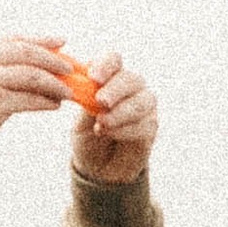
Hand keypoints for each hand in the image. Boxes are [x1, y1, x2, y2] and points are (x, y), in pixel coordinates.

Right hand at [0, 38, 89, 177]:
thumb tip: (30, 68)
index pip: (11, 39)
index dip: (39, 39)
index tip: (61, 41)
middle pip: (25, 52)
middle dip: (53, 59)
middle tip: (72, 68)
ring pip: (32, 75)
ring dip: (55, 83)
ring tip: (68, 92)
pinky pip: (30, 98)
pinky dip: (46, 101)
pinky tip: (55, 106)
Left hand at [68, 51, 157, 185]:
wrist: (98, 167)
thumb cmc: (87, 136)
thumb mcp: (79, 116)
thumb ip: (84, 100)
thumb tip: (76, 83)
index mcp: (110, 78)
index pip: (113, 60)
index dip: (106, 65)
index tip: (93, 78)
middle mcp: (131, 88)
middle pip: (131, 79)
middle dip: (115, 90)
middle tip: (100, 101)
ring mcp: (144, 107)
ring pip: (141, 102)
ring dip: (120, 112)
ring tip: (102, 123)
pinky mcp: (151, 127)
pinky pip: (144, 124)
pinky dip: (125, 129)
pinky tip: (109, 134)